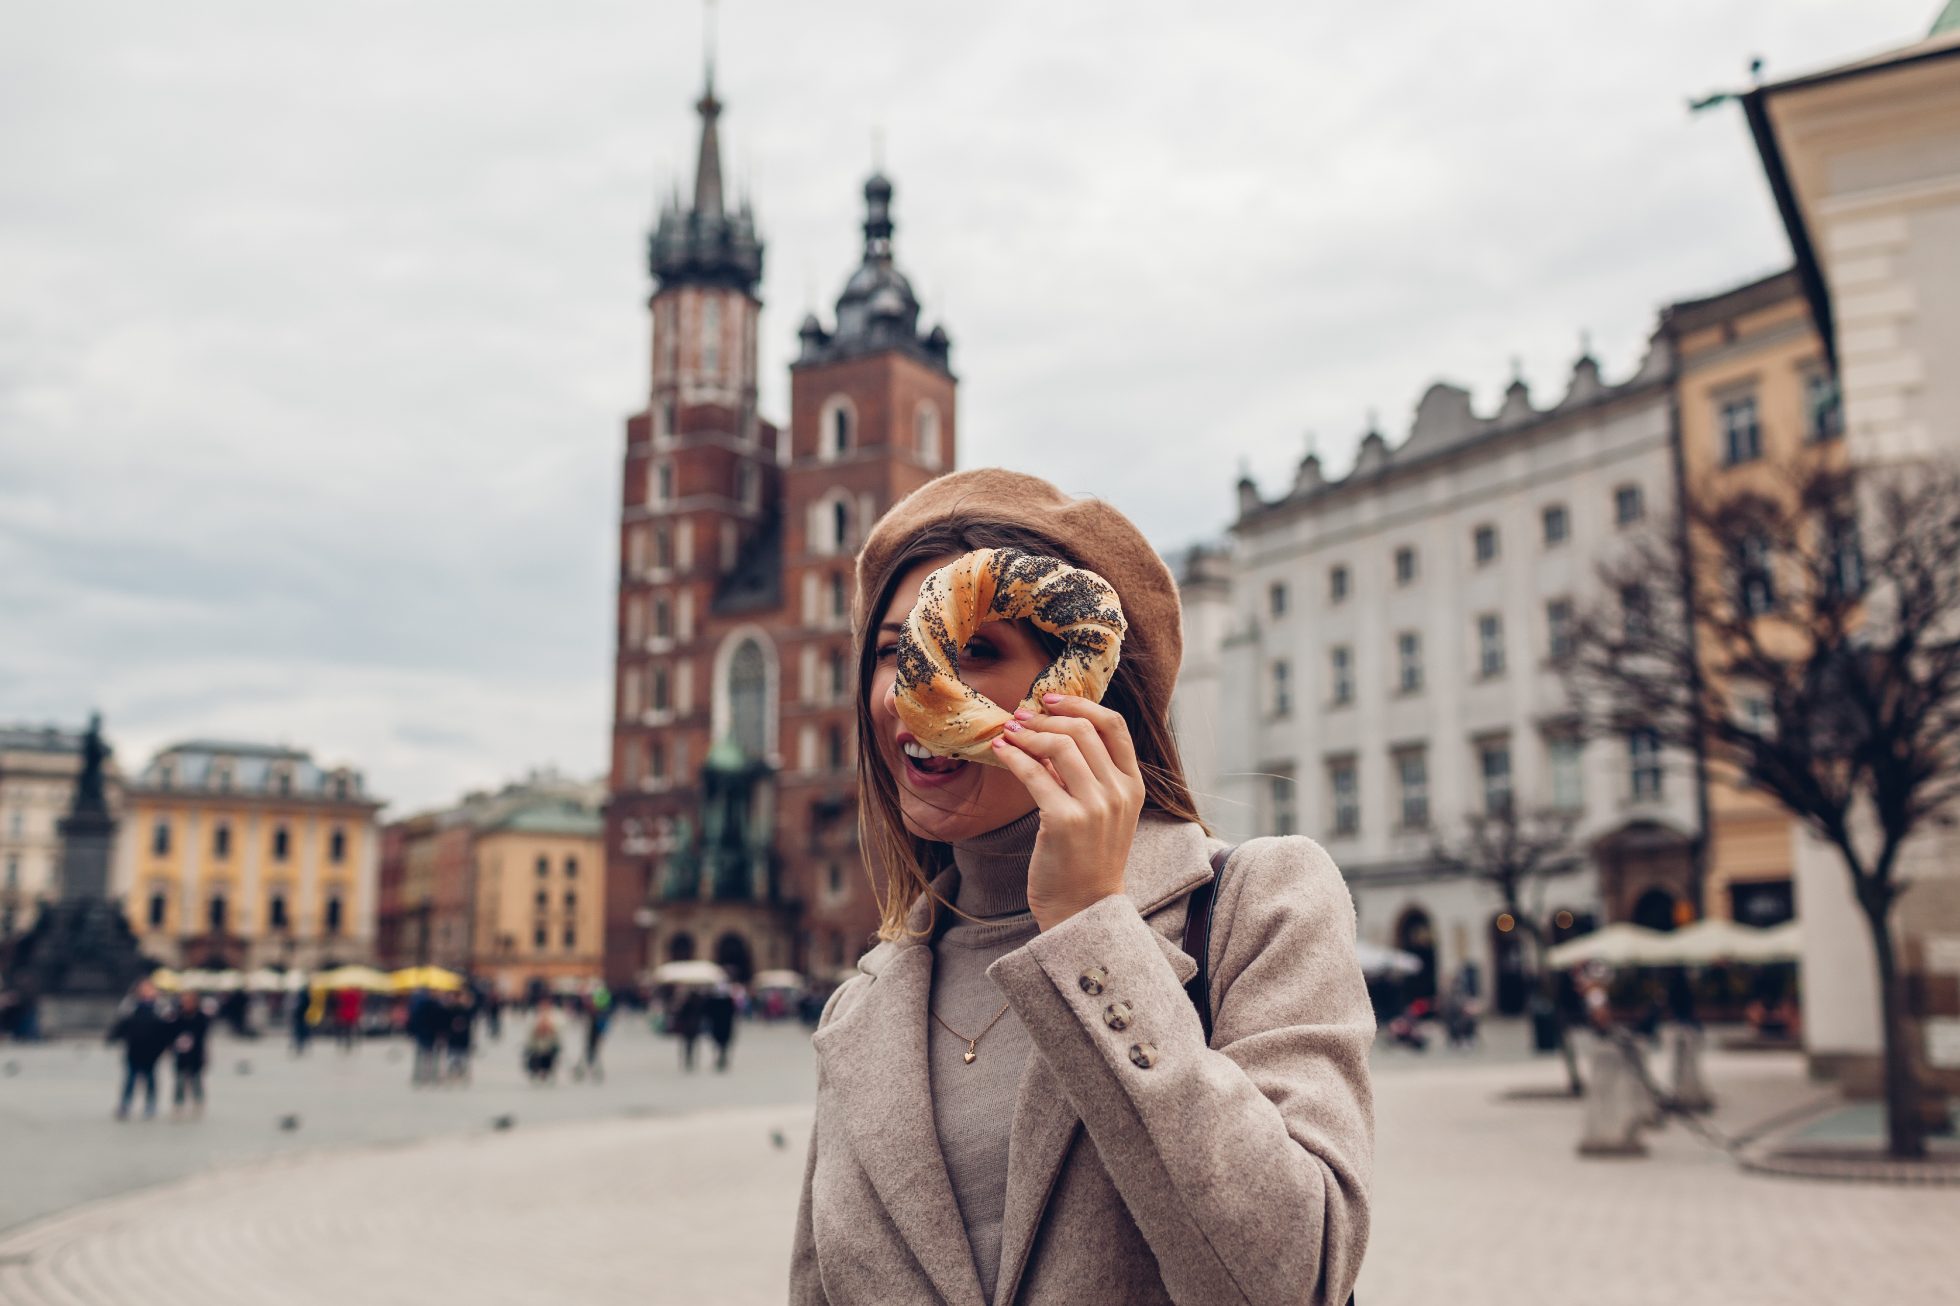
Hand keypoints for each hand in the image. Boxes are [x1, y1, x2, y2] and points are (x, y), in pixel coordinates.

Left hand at [990, 693, 1146, 930]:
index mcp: (1133, 786)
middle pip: (1083, 730)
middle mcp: (1118, 793)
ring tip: (1008, 732)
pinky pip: (1034, 774)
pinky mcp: (1064, 821)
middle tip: (1020, 715)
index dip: (1082, 705)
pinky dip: (1014, 756)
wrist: (1083, 909)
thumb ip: (1087, 775)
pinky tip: (1000, 751)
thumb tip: (1052, 734)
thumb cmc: (1087, 859)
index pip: (1114, 726)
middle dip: (1046, 716)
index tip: (1052, 700)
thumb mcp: (1103, 813)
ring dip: (1027, 733)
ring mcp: (1094, 807)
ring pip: (1059, 746)